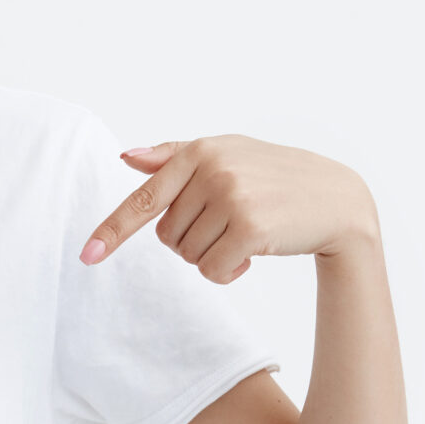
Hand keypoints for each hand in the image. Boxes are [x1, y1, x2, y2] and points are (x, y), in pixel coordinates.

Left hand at [80, 134, 377, 282]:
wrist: (337, 198)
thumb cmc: (276, 176)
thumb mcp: (228, 154)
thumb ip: (175, 156)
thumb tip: (126, 156)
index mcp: (199, 151)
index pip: (145, 197)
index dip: (113, 229)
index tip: (88, 255)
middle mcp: (212, 170)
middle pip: (166, 236)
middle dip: (191, 241)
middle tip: (228, 226)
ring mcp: (232, 198)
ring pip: (188, 255)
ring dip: (212, 257)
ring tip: (245, 235)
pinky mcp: (250, 228)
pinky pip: (213, 270)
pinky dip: (228, 272)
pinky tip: (253, 255)